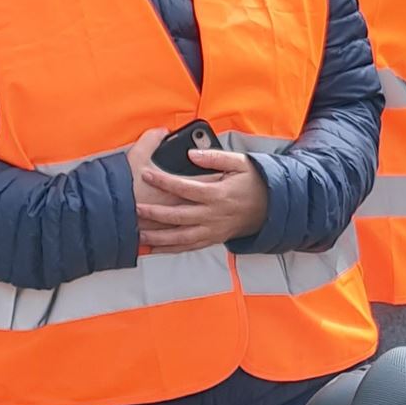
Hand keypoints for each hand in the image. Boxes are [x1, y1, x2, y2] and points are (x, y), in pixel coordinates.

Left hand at [128, 130, 268, 251]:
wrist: (271, 207)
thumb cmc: (254, 182)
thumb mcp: (241, 163)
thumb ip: (215, 158)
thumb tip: (191, 154)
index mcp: (218, 194)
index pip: (185, 188)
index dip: (163, 181)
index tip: (145, 174)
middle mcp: (213, 215)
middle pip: (178, 216)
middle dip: (154, 213)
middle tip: (134, 208)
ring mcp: (213, 230)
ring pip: (181, 237)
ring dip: (158, 237)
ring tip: (138, 233)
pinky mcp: (213, 239)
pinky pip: (189, 247)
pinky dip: (171, 249)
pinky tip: (154, 248)